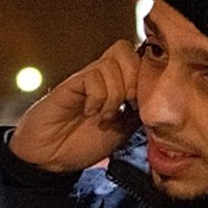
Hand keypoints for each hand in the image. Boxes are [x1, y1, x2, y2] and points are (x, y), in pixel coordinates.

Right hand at [9, 39, 141, 172]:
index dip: (145, 76)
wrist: (50, 158)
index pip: (137, 58)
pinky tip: (89, 112)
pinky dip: (97, 98)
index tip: (142, 105)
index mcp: (116, 84)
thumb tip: (156, 97)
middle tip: (128, 105)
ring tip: (105, 116)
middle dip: (134, 78)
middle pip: (126, 49)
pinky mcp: (70, 85)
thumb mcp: (123, 130)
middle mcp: (101, 77)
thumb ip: (138, 111)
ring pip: (111, 63)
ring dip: (114, 94)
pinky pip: (92, 76)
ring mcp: (85, 79)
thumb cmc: (82, 144)